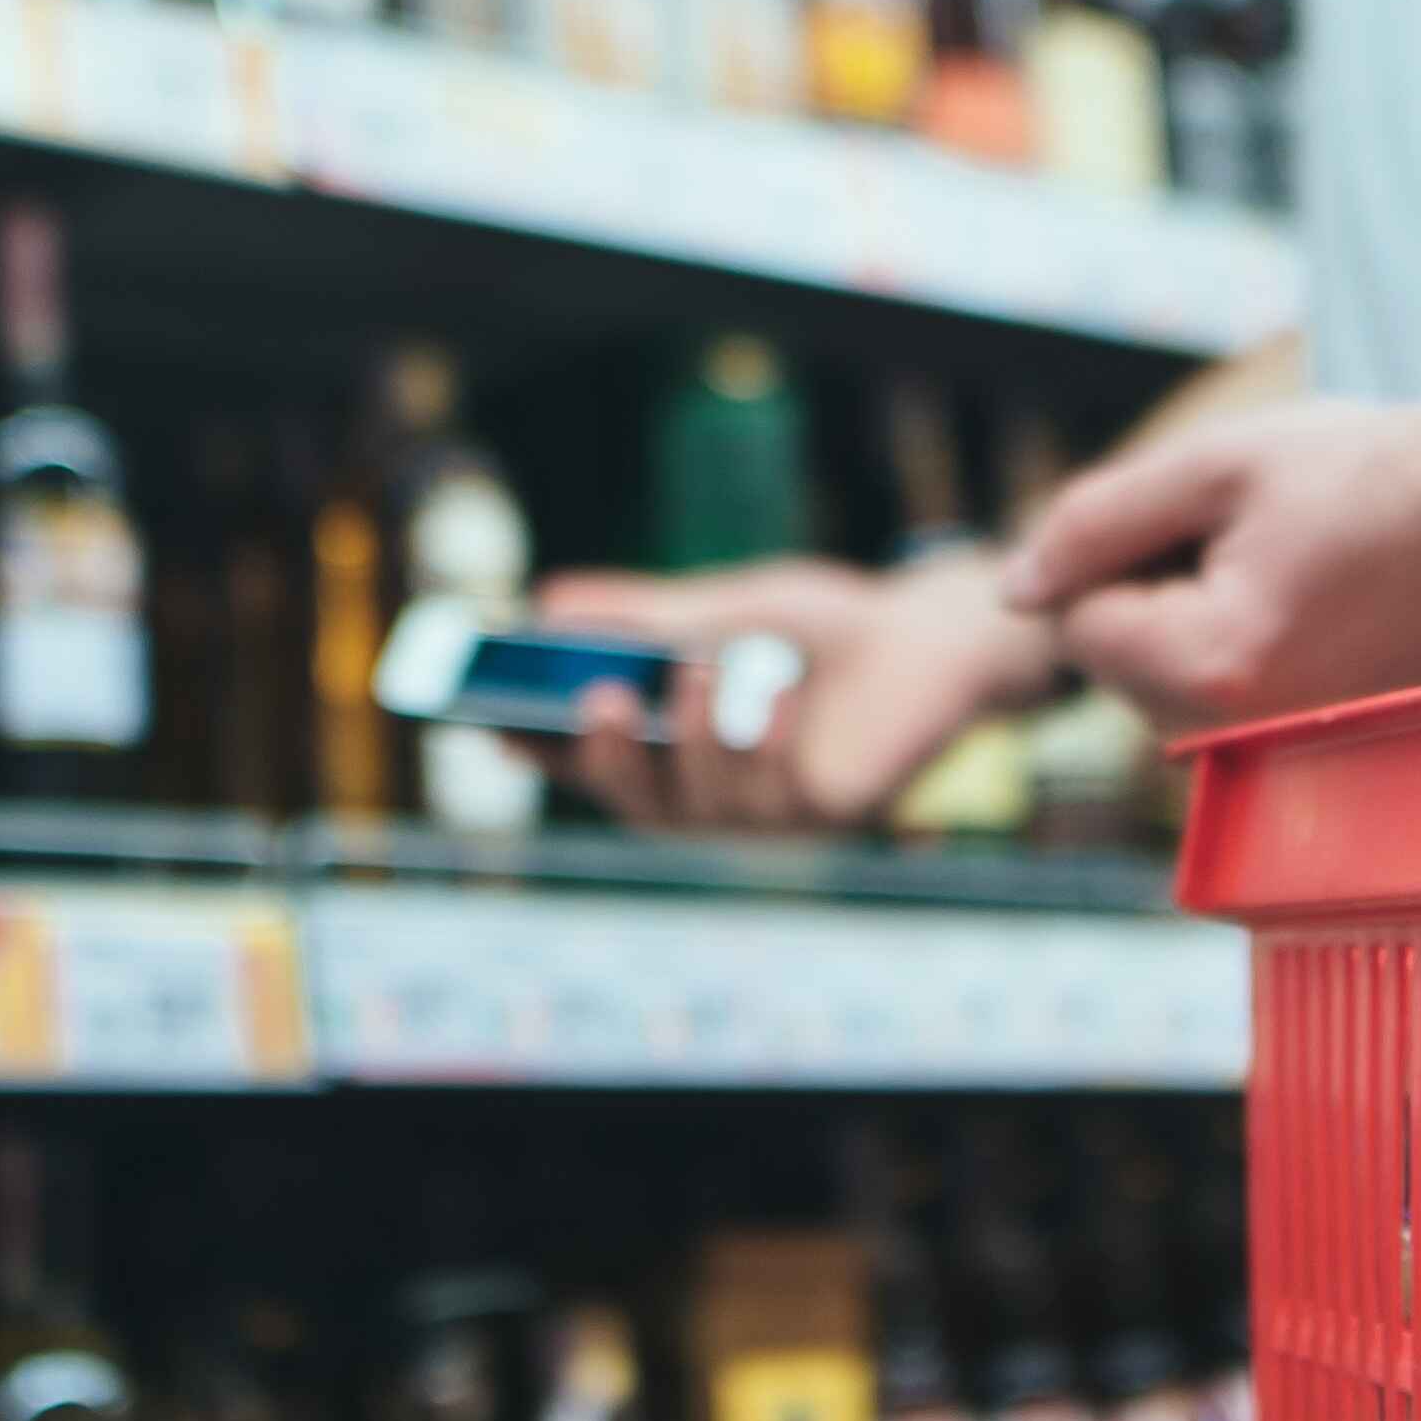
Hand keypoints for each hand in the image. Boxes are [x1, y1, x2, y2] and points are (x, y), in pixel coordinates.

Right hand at [535, 553, 1060, 836]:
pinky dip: (761, 742)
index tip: (491, 723)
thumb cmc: (824, 625)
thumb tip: (548, 602)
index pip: (591, 765)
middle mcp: (714, 797)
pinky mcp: (826, 818)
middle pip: (636, 805)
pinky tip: (768, 692)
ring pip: (700, 807)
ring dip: (692, 740)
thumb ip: (643, 616)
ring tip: (699, 669)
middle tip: (594, 699)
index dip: (540, 753)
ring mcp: (769, 817)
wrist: (929, 634)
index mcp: (677, 752)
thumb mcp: (722, 609)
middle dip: (607, 760)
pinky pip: (772, 799)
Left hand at [1000, 384, 1420, 732]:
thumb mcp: (1213, 466)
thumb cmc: (1364, 471)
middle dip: (1155, 594)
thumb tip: (1012, 590)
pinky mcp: (1309, 762)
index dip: (1122, 553)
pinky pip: (1216, 710)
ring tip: (1288, 572)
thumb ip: (1094, 524)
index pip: (1077, 622)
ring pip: (1160, 690)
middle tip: (1260, 541)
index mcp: (1210, 666)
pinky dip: (1237, 658)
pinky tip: (1307, 612)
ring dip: (1194, 625)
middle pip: (1115, 667)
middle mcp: (1241, 741)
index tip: (1215, 521)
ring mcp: (1282, 764)